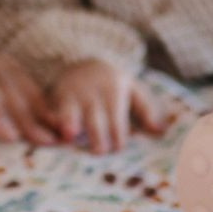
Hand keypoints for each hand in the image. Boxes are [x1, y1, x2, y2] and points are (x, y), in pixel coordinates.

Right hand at [50, 59, 165, 153]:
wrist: (80, 59)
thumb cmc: (110, 84)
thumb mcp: (132, 89)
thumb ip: (146, 109)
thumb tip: (159, 130)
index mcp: (114, 90)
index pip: (116, 116)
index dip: (118, 133)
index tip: (118, 148)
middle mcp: (93, 91)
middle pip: (96, 115)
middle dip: (97, 133)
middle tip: (100, 152)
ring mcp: (73, 92)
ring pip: (72, 110)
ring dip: (70, 123)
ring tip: (69, 136)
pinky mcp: (57, 96)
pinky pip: (54, 109)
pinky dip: (53, 119)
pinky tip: (53, 131)